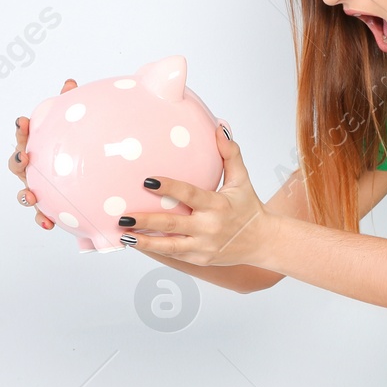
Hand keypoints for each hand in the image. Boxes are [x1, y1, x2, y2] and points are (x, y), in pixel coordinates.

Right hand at [10, 78, 76, 231]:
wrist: (86, 181)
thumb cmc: (71, 150)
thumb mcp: (72, 127)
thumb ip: (68, 105)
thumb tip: (69, 82)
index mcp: (36, 147)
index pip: (23, 136)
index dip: (21, 129)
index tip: (23, 121)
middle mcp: (32, 168)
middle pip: (16, 165)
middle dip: (17, 162)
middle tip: (25, 158)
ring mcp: (36, 188)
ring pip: (24, 193)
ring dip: (25, 196)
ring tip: (32, 196)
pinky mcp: (47, 207)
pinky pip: (41, 215)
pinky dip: (42, 219)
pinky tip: (49, 223)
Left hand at [117, 123, 270, 266]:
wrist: (263, 242)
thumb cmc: (248, 208)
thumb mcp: (242, 180)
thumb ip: (230, 154)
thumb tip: (219, 127)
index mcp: (218, 204)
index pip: (190, 194)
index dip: (169, 188)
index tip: (148, 181)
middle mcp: (209, 227)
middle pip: (173, 223)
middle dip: (146, 220)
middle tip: (123, 216)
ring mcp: (203, 246)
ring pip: (169, 245)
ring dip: (145, 240)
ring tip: (123, 234)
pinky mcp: (200, 259)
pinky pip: (173, 253)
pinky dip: (154, 248)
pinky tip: (135, 242)